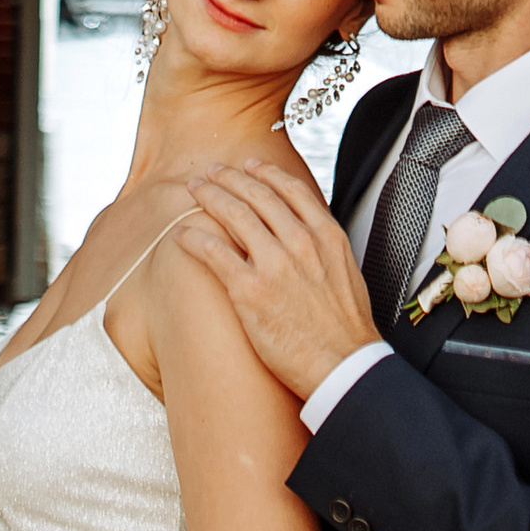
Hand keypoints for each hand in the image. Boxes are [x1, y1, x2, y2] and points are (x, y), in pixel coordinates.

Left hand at [179, 150, 379, 401]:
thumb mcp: (347, 273)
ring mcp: (274, 264)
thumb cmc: (346, 331)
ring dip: (210, 197)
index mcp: (325, 235)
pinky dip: (195, 238)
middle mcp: (300, 242)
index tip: (250, 165)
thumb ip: (325, 250)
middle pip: (258, 195)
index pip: (291, 189)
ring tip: (195, 190)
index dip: (266, 173)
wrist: (344, 365)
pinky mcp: (250, 290)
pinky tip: (183, 234)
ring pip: (234, 214)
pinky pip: (215, 253)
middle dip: (231, 178)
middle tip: (213, 171)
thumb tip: (310, 240)